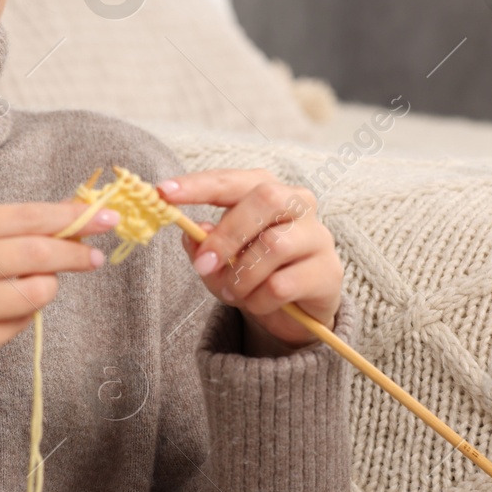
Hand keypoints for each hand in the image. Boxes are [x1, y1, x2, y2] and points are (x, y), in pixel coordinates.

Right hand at [0, 199, 117, 398]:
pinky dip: (20, 318)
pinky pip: (18, 326)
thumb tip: (66, 223)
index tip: (102, 217)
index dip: (67, 217)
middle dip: (74, 252)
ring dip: (44, 290)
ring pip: (34, 292)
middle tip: (96, 256)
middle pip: (36, 252)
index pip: (23, 217)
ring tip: (28, 290)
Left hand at [155, 169, 342, 351]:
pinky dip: (259, 300)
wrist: (292, 311)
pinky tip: (258, 304)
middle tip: (203, 264)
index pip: (231, 180)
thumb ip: (201, 245)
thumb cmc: (251, 272)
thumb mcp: (217, 260)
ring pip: (274, 245)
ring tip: (233, 292)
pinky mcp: (328, 272)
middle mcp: (298, 203)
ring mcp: (318, 236)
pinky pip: (282, 284)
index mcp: (266, 190)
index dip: (198, 185)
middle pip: (265, 199)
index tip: (163, 193)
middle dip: (227, 234)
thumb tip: (192, 231)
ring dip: (242, 276)